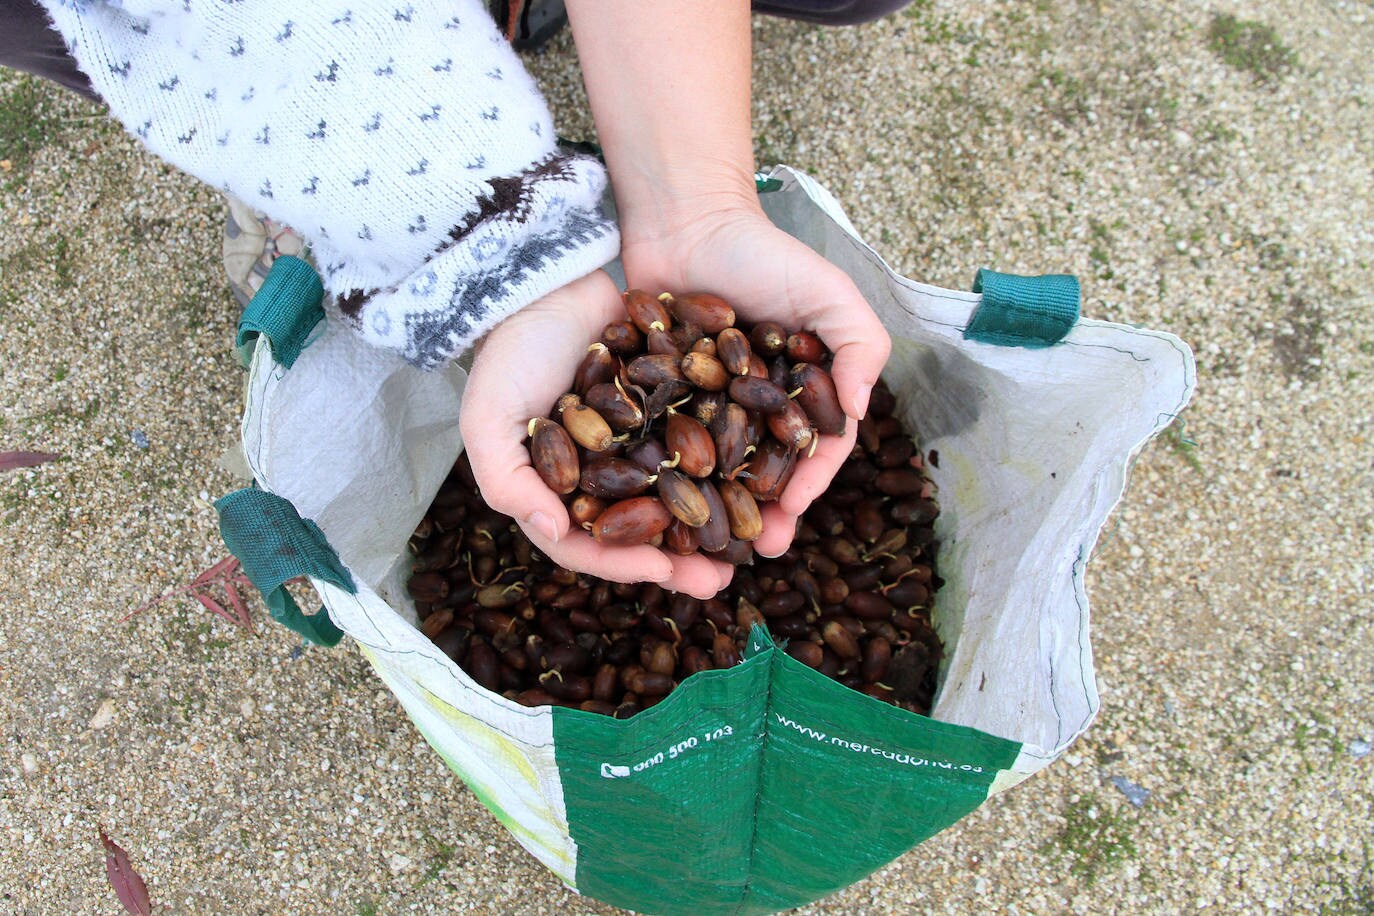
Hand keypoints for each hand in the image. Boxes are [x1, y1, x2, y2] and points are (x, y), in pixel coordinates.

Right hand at [460, 270, 733, 599]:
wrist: (542, 279)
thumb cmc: (506, 353)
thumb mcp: (486, 420)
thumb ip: (508, 481)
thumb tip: (556, 531)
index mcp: (556, 491)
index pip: (588, 544)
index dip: (624, 564)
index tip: (663, 571)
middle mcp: (601, 475)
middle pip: (644, 531)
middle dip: (683, 560)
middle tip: (722, 581)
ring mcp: (638, 442)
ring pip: (681, 495)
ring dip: (715, 521)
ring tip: (755, 543)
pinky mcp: (668, 407)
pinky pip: (702, 443)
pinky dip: (729, 462)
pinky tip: (763, 478)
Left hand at [621, 206, 891, 557]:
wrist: (684, 219)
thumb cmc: (763, 252)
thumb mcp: (829, 291)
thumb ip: (858, 346)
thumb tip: (862, 414)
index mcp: (802, 390)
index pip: (815, 447)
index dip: (809, 482)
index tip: (794, 510)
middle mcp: (757, 405)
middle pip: (765, 470)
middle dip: (764, 512)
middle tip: (757, 549)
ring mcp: (707, 405)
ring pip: (716, 469)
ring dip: (716, 510)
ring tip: (711, 548)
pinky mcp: (661, 399)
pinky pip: (666, 444)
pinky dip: (665, 477)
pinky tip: (658, 510)